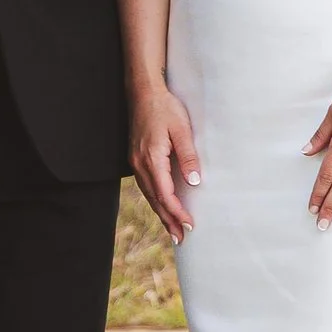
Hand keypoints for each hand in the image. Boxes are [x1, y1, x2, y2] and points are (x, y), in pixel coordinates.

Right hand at [130, 81, 203, 242]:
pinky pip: (146, 186)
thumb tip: (195, 182)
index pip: (165, 194)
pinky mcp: (137, 159)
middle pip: (155, 200)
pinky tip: (162, 207)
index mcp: (151, 158)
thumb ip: (188, 156)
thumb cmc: (165, 108)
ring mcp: (136, 162)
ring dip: (161, 214)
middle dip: (168, 220)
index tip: (190, 224)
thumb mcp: (182, 129)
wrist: (143, 92)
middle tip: (181, 239)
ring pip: (149, 195)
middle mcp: (140, 164)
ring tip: (173, 231)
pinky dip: (155, 201)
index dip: (177, 212)